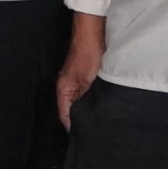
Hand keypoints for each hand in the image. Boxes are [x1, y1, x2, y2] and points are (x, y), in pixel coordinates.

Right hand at [55, 13, 105, 128]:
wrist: (92, 30)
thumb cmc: (89, 53)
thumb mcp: (90, 80)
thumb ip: (88, 100)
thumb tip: (89, 118)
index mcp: (64, 90)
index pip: (65, 117)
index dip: (75, 128)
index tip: (86, 138)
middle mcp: (67, 87)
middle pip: (72, 110)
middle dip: (82, 120)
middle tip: (97, 131)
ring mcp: (75, 80)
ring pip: (80, 101)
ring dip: (88, 108)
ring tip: (101, 120)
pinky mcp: (84, 75)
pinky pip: (87, 93)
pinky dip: (93, 98)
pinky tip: (103, 102)